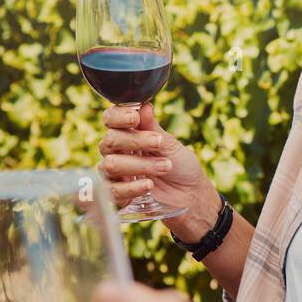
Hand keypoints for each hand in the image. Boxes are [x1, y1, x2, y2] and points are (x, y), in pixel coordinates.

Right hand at [97, 102, 219, 241]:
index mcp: (128, 133)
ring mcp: (115, 173)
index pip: (110, 119)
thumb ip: (153, 128)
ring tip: (165, 166)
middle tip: (159, 143)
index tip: (134, 118)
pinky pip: (112, 190)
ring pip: (111, 165)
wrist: (191, 194)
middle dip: (136, 141)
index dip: (118, 117)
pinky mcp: (118, 194)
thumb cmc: (181, 165)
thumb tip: (144, 106)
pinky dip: (132, 187)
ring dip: (140, 165)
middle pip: (109, 141)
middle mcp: (117, 151)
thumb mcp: (171, 144)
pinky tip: (149, 185)